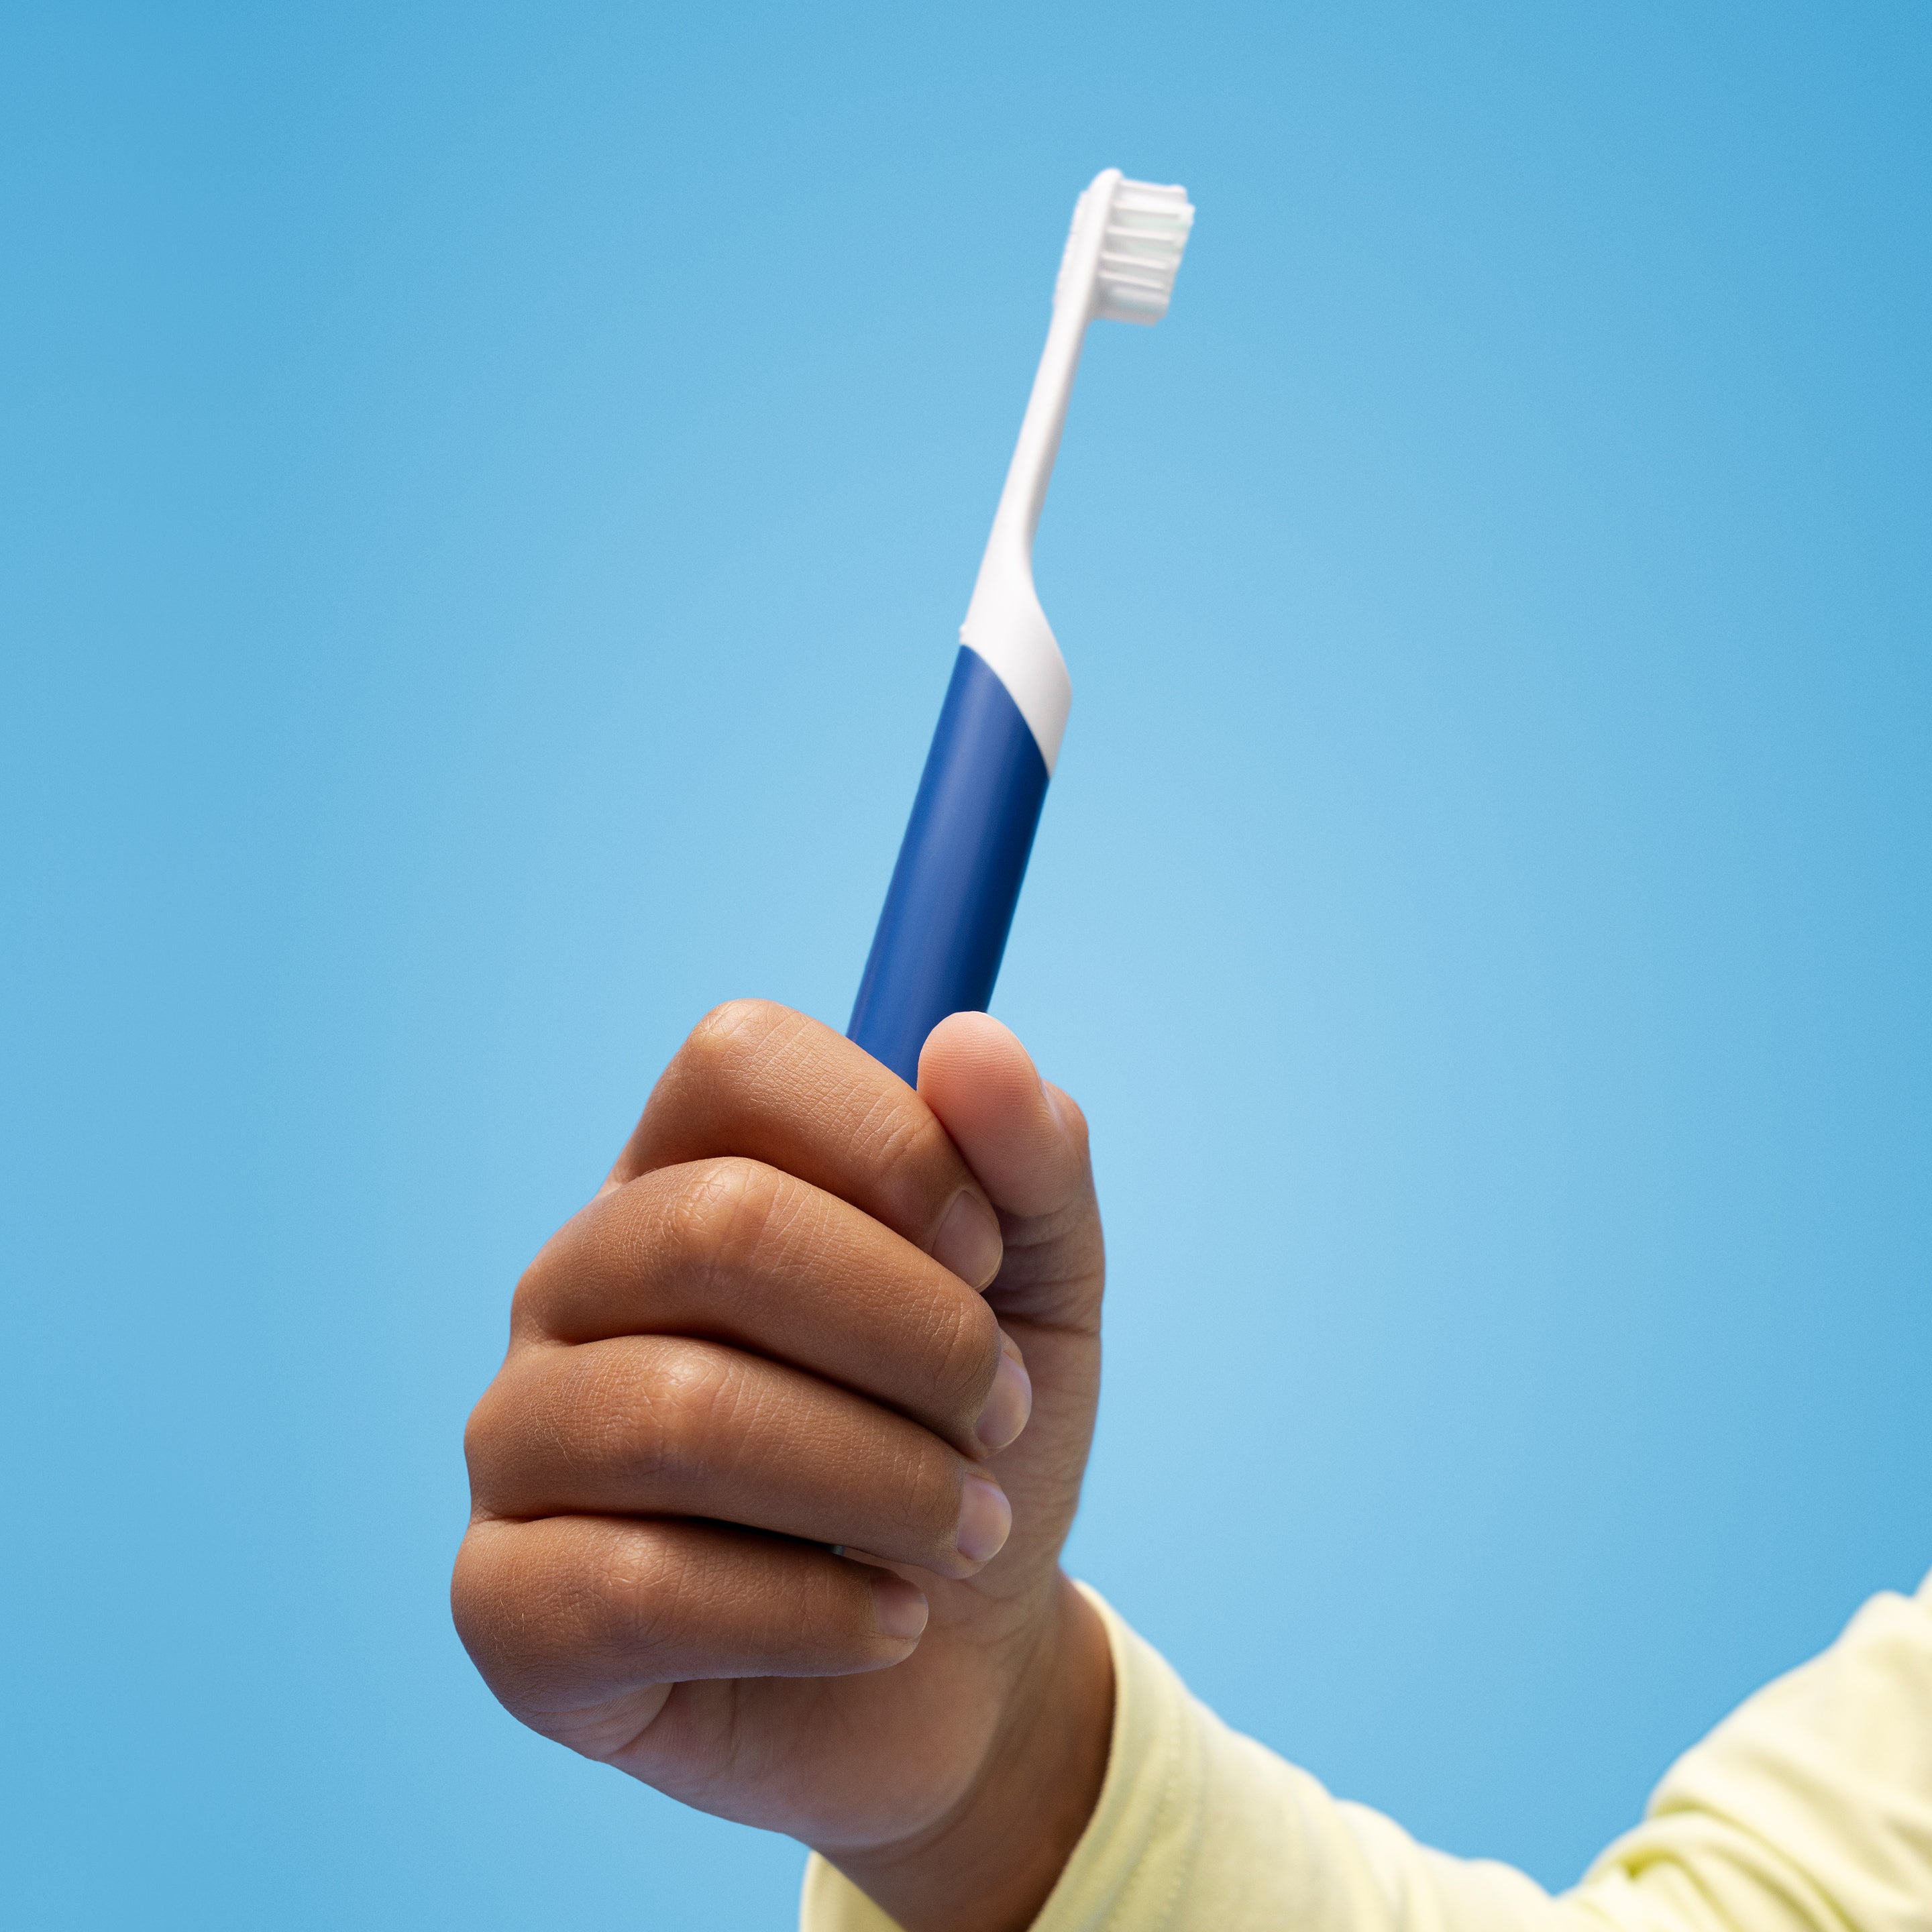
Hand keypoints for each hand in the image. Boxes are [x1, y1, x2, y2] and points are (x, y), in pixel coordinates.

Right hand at [452, 1001, 1111, 1931]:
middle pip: (717, 1228)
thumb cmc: (976, 1445)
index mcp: (683, 1173)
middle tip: (1001, 1415)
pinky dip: (816, 1613)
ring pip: (682, 1414)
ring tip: (963, 1530)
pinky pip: (639, 1587)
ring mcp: (519, 1440)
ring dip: (882, 1481)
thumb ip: (1029, 1160)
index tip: (987, 1256)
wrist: (959, 1668)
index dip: (891, 1143)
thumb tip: (970, 1038)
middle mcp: (574, 1284)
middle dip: (915, 1333)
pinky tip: (887, 1620)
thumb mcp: (1042, 1293)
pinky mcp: (506, 1607)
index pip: (736, 1060)